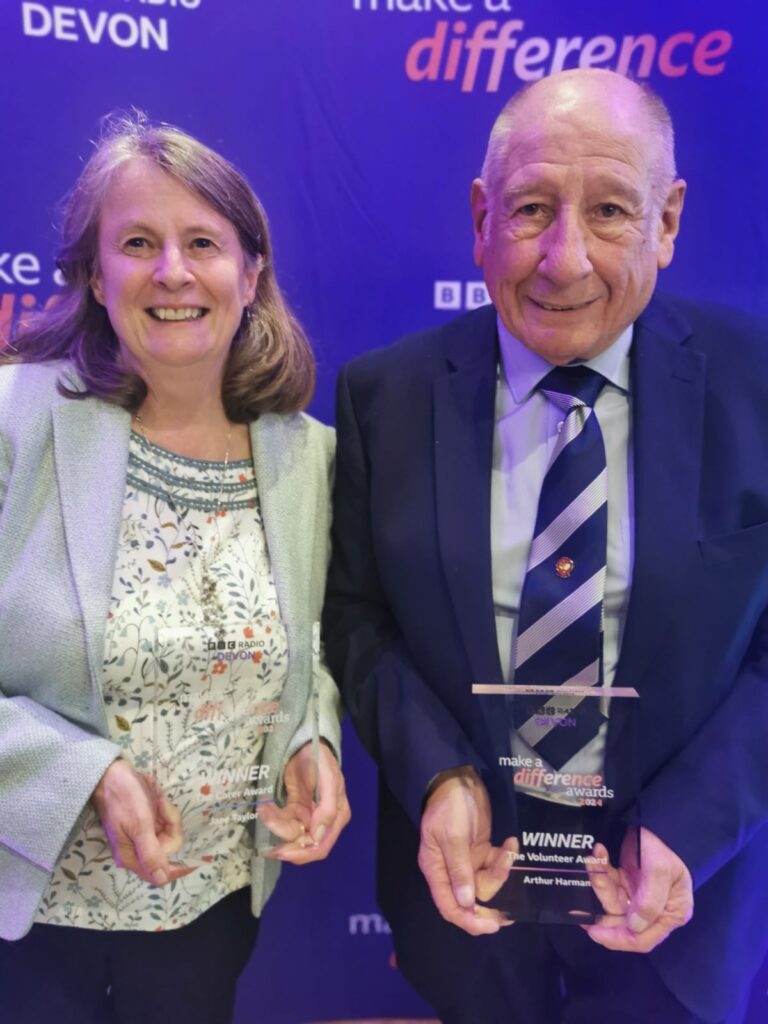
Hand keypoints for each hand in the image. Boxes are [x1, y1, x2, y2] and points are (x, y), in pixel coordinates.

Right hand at [91, 759, 192, 885]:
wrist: (113, 775)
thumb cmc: (124, 800)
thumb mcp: (139, 826)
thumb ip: (151, 854)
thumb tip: (162, 880)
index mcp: (132, 857)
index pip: (160, 873)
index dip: (179, 869)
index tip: (197, 862)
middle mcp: (138, 850)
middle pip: (169, 848)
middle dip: (171, 826)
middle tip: (162, 807)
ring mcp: (144, 835)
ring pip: (170, 833)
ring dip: (168, 815)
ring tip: (157, 800)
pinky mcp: (148, 823)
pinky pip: (166, 822)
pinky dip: (165, 811)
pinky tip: (157, 799)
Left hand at [259, 740, 350, 863]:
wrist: (304, 743)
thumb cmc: (320, 758)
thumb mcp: (328, 779)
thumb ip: (327, 808)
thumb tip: (316, 836)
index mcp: (337, 816)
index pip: (320, 846)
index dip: (301, 854)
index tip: (282, 851)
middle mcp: (323, 820)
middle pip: (303, 845)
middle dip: (285, 843)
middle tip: (268, 845)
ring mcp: (308, 815)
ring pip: (289, 833)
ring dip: (275, 825)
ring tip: (264, 810)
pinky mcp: (295, 809)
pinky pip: (282, 821)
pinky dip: (272, 817)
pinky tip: (265, 807)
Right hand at [418, 766, 516, 935]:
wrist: (458, 777)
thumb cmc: (449, 805)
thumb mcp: (453, 836)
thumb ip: (460, 869)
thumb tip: (466, 902)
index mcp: (436, 869)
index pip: (449, 905)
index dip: (468, 919)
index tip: (490, 925)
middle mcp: (451, 870)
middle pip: (470, 899)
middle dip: (491, 903)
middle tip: (510, 914)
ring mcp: (467, 860)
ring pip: (486, 882)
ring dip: (501, 872)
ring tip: (508, 851)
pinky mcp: (480, 849)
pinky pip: (493, 865)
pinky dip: (503, 859)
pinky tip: (510, 844)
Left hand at [585, 826, 692, 952]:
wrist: (658, 820)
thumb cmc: (665, 847)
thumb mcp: (660, 871)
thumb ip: (649, 901)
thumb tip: (634, 928)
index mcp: (670, 913)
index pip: (643, 939)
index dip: (618, 939)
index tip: (595, 933)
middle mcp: (654, 909)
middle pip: (621, 922)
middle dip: (601, 909)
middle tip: (580, 904)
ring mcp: (638, 895)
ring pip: (610, 900)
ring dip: (599, 882)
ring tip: (593, 861)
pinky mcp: (626, 881)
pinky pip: (608, 882)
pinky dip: (600, 870)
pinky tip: (597, 854)